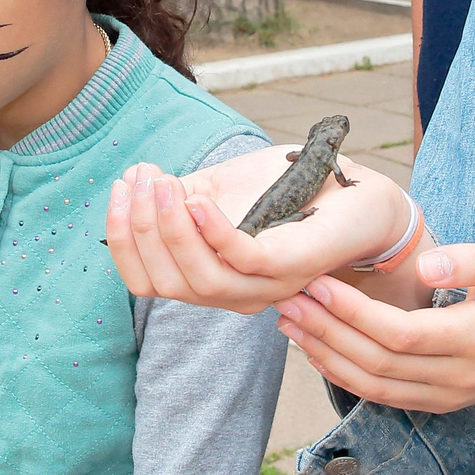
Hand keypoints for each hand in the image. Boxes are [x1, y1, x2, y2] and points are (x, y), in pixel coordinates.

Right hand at [105, 148, 415, 313]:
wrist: (356, 191)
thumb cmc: (287, 191)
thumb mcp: (220, 190)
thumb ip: (180, 196)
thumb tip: (135, 184)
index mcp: (213, 279)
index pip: (147, 282)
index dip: (122, 240)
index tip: (118, 190)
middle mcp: (236, 294)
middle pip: (166, 283)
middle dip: (141, 230)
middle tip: (138, 180)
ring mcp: (266, 285)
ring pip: (199, 281)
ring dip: (169, 230)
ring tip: (160, 184)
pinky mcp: (293, 265)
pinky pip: (243, 260)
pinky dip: (212, 232)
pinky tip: (195, 199)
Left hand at [275, 242, 474, 436]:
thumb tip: (427, 268)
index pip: (400, 333)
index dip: (353, 313)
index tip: (317, 282)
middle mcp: (457, 377)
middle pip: (377, 363)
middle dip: (326, 331)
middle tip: (287, 298)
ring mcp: (444, 397)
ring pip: (371, 387)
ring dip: (324, 355)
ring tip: (288, 320)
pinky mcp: (434, 404)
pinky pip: (378, 396)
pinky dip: (340, 373)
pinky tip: (313, 346)